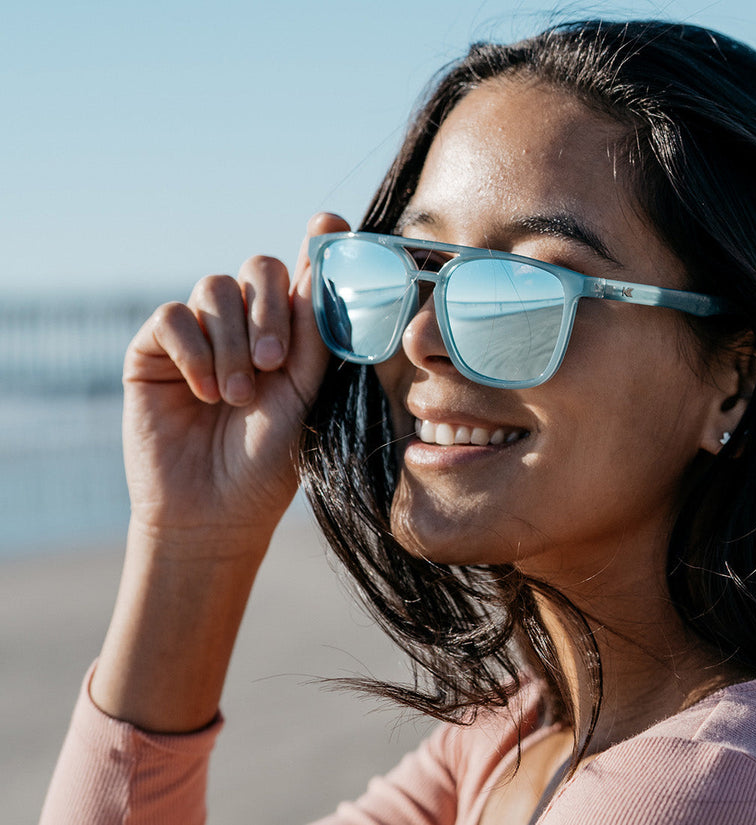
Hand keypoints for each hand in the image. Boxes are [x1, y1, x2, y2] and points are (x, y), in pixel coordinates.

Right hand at [121, 213, 349, 549]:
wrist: (215, 510)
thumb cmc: (269, 460)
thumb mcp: (306, 392)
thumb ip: (317, 328)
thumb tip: (329, 257)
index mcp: (291, 334)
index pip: (303, 275)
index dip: (319, 244)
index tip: (330, 224)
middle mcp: (245, 325)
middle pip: (259, 268)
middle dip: (269, 309)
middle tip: (273, 363)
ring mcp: (199, 334)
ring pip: (216, 289)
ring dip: (232, 342)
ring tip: (237, 397)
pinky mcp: (155, 350)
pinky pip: (173, 317)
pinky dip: (194, 349)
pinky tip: (203, 391)